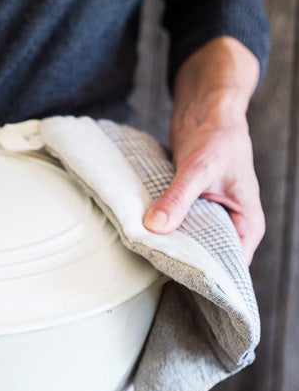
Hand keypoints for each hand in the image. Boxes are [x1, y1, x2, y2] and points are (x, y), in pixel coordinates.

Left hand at [143, 37, 263, 263]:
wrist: (207, 111)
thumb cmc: (219, 137)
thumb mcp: (200, 169)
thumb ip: (179, 198)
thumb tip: (155, 226)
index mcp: (247, 225)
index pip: (230, 266)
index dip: (206, 275)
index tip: (177, 279)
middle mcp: (230, 226)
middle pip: (206, 259)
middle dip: (182, 264)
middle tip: (153, 271)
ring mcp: (209, 219)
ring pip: (188, 244)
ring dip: (169, 247)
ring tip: (144, 257)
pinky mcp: (190, 210)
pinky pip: (175, 229)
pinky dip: (162, 231)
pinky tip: (142, 237)